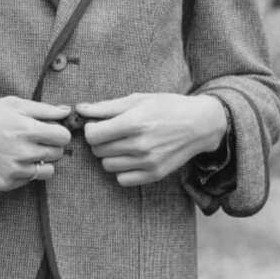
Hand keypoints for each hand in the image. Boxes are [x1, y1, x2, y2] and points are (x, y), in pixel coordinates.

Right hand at [0, 97, 72, 190]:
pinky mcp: (5, 183)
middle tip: (35, 140)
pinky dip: (24, 172)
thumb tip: (66, 112)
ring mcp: (14, 170)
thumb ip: (42, 108)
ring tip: (24, 152)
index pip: (63, 136)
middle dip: (51, 146)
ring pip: (47, 171)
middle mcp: (23, 151)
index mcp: (26, 128)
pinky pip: (29, 180)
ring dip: (41, 161)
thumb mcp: (11, 103)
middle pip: (58, 154)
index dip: (59, 132)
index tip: (50, 131)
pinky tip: (9, 161)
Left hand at [76, 93, 226, 186]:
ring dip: (110, 155)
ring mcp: (147, 163)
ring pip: (107, 165)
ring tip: (123, 143)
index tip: (98, 124)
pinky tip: (131, 157)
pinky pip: (122, 179)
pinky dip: (122, 169)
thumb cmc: (167, 107)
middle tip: (113, 132)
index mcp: (134, 123)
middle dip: (100, 140)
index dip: (91, 128)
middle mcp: (140, 145)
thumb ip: (106, 107)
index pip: (93, 135)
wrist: (199, 124)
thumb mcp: (137, 99)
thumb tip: (80, 109)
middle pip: (98, 150)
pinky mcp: (154, 175)